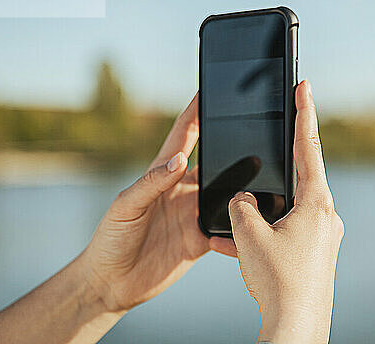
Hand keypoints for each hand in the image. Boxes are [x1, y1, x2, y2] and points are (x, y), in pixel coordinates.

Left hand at [79, 94, 235, 312]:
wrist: (112, 283)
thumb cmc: (110, 239)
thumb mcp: (126, 206)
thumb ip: (151, 182)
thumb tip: (179, 159)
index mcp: (161, 175)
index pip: (183, 137)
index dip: (195, 113)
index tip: (207, 91)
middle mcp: (181, 190)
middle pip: (212, 162)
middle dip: (230, 145)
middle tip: (253, 127)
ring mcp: (193, 214)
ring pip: (226, 192)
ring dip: (242, 184)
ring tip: (264, 170)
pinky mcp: (201, 239)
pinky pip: (227, 226)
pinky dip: (240, 222)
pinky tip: (253, 217)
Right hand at [228, 81, 343, 343]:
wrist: (296, 326)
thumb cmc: (278, 279)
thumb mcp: (249, 233)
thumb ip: (241, 206)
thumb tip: (242, 199)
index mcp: (315, 202)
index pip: (309, 147)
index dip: (304, 113)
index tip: (304, 86)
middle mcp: (325, 216)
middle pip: (298, 180)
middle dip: (276, 171)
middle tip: (263, 157)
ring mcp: (322, 236)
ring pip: (288, 210)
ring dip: (264, 211)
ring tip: (239, 225)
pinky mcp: (315, 254)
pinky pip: (287, 233)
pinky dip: (266, 233)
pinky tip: (242, 244)